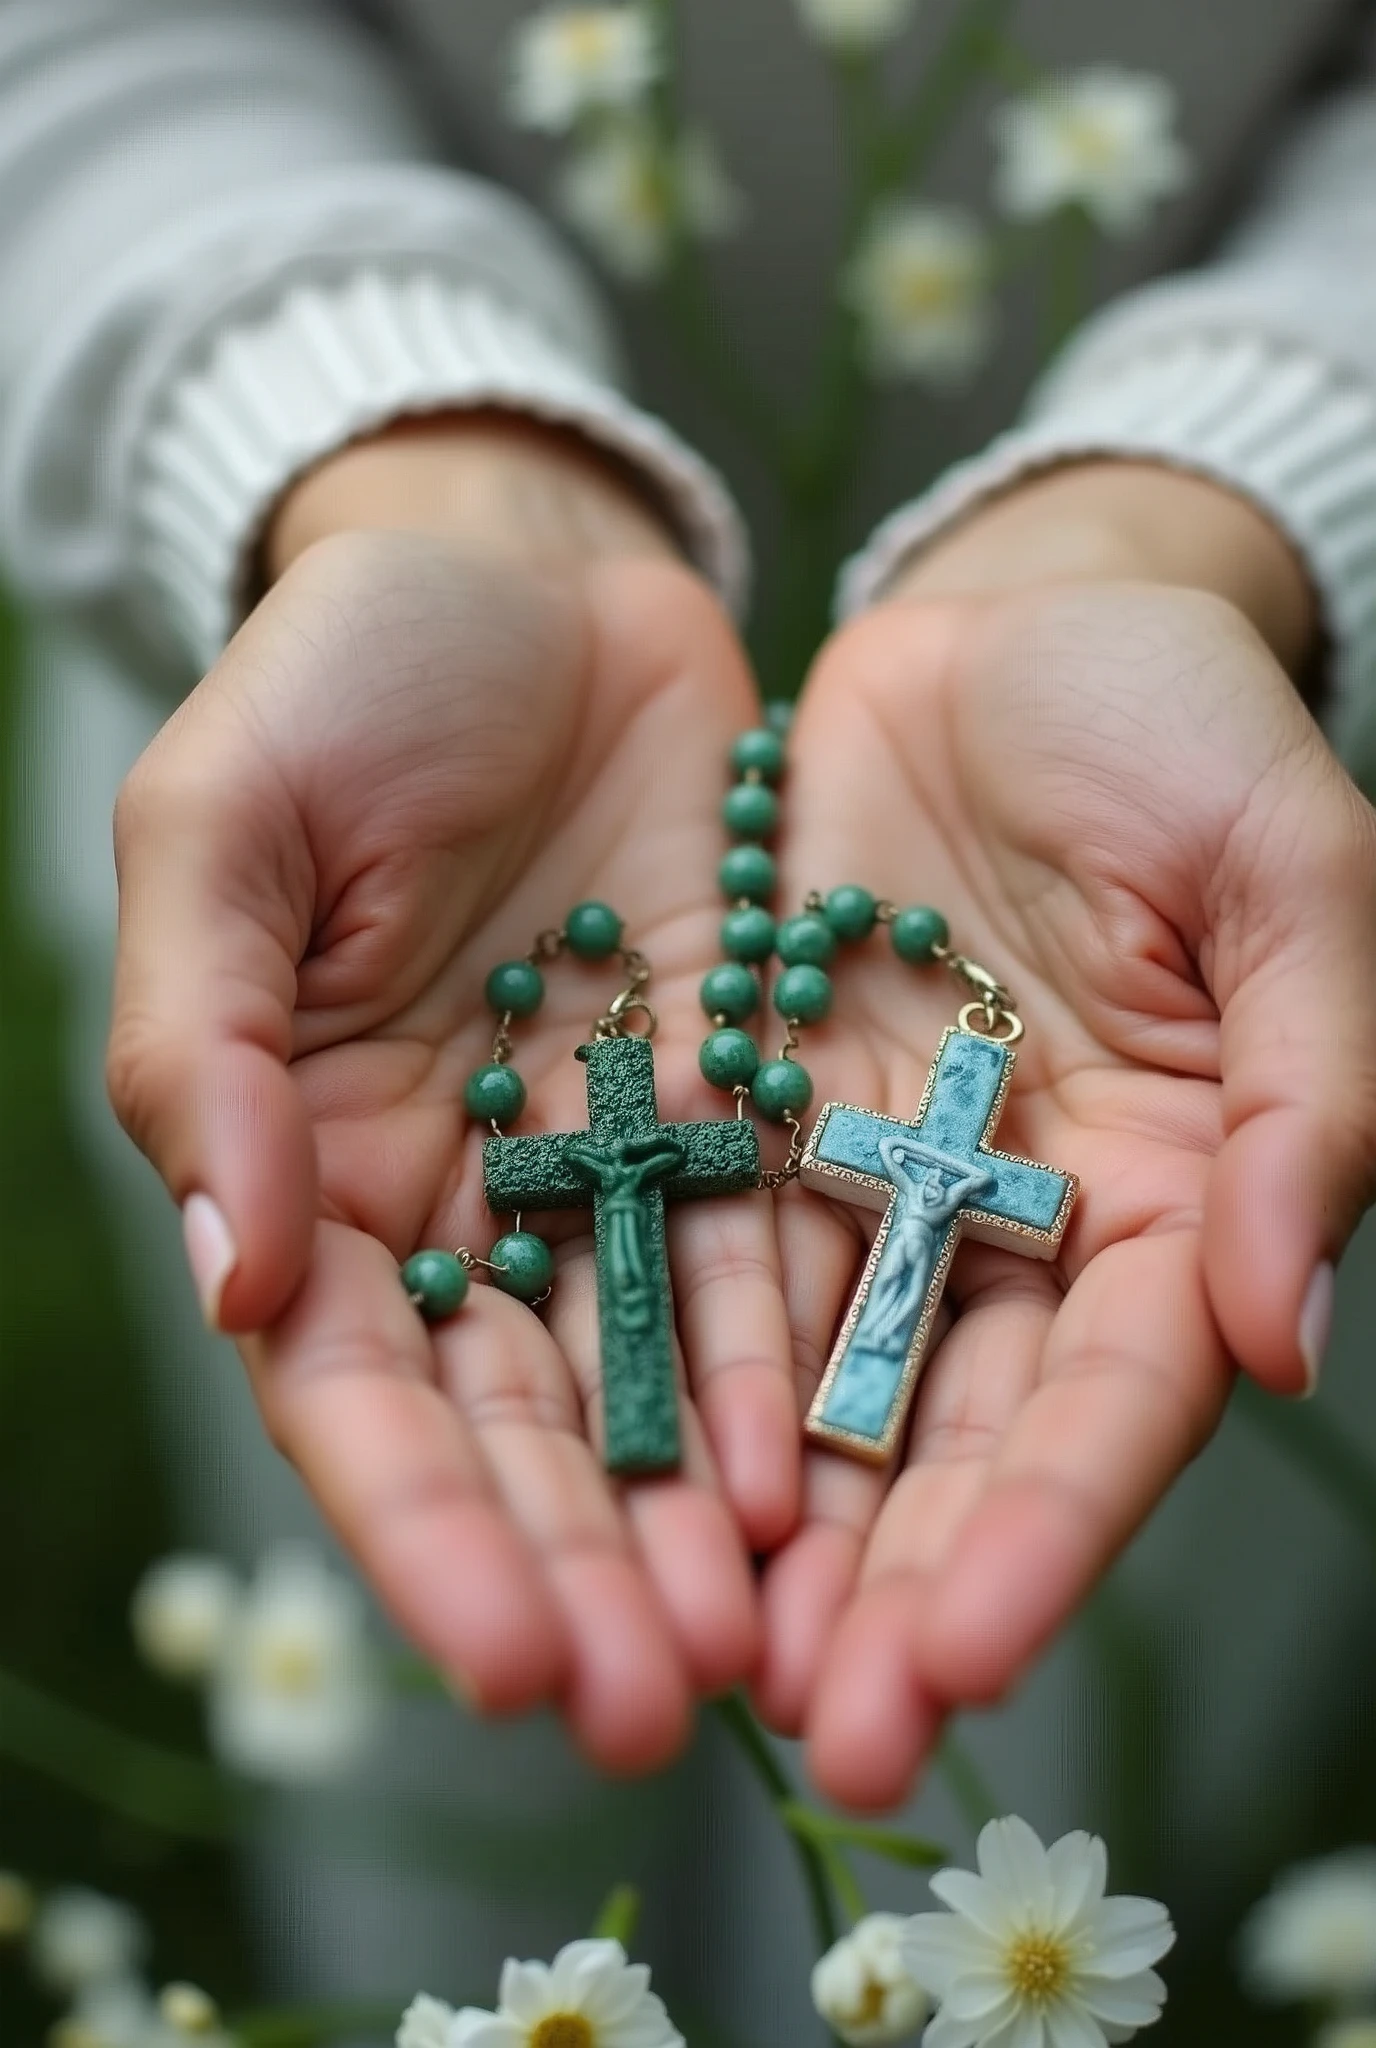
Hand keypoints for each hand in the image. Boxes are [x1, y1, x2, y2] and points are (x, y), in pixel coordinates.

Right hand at [107, 420, 798, 1772]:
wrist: (529, 569)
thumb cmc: (345, 679)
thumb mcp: (227, 826)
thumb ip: (206, 1044)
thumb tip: (236, 1270)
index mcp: (312, 1159)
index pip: (354, 1387)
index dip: (421, 1524)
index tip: (500, 1652)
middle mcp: (464, 1198)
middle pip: (517, 1426)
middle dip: (579, 1570)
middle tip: (659, 1710)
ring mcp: (611, 1160)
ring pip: (652, 1378)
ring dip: (701, 1518)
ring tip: (775, 1650)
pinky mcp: (741, 1102)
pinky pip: (775, 1253)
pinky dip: (799, 1369)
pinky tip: (844, 1480)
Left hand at [756, 463, 1375, 1806]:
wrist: (1014, 619)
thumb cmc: (1186, 724)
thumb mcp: (1293, 873)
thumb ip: (1313, 1097)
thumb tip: (1285, 1332)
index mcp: (1177, 1190)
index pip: (1119, 1395)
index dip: (1049, 1524)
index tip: (963, 1655)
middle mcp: (1020, 1223)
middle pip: (958, 1435)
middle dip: (892, 1588)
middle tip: (818, 1741)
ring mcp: (880, 1178)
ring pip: (821, 1382)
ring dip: (763, 1530)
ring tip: (690, 1666)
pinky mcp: (760, 1113)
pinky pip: (707, 1254)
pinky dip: (669, 1364)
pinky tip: (615, 1475)